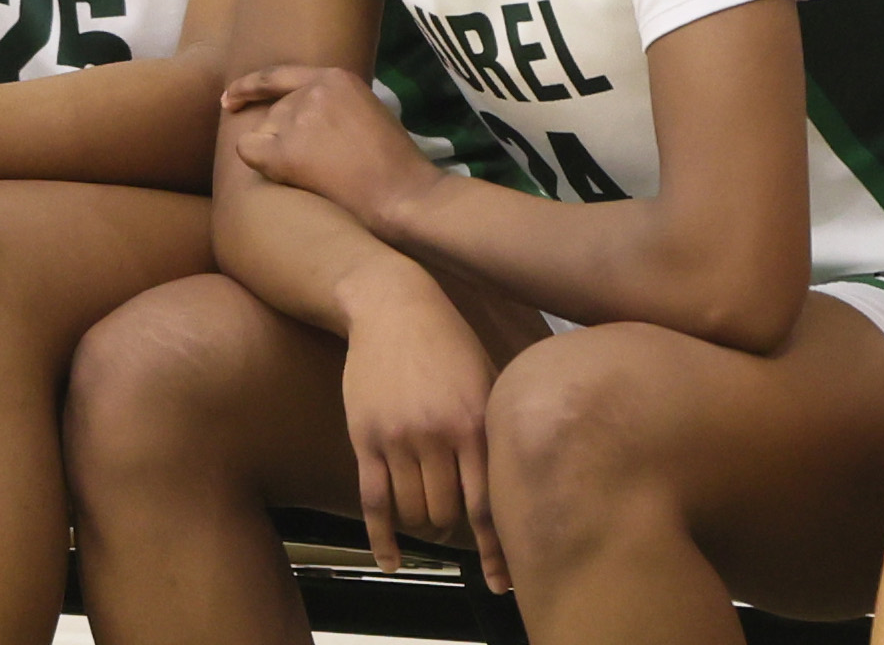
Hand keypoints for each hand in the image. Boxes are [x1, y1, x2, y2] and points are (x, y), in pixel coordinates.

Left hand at [227, 66, 440, 232]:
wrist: (401, 194)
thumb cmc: (393, 162)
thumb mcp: (366, 110)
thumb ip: (333, 104)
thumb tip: (302, 116)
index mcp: (335, 77)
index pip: (279, 75)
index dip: (249, 87)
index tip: (229, 99)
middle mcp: (312, 91)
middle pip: (275, 111)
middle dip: (284, 137)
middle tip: (317, 165)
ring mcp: (298, 118)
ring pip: (264, 133)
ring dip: (281, 154)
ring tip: (321, 174)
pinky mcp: (285, 150)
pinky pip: (249, 150)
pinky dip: (258, 163)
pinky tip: (285, 175)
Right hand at [339, 261, 506, 591]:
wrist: (392, 306)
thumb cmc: (448, 341)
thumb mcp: (487, 376)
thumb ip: (497, 427)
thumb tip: (517, 479)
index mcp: (474, 420)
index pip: (487, 501)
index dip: (495, 547)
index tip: (503, 578)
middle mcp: (437, 433)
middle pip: (447, 512)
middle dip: (454, 529)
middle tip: (457, 529)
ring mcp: (398, 437)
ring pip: (413, 511)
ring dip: (424, 527)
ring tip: (431, 524)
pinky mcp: (366, 437)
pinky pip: (374, 501)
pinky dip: (383, 539)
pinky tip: (392, 562)